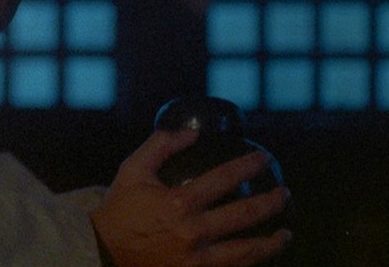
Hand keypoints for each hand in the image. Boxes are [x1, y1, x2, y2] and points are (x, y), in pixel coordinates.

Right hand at [91, 130, 291, 266]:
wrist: (103, 251)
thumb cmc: (119, 209)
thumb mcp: (133, 170)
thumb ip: (160, 146)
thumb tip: (190, 133)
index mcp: (179, 203)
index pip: (224, 179)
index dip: (248, 165)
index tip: (264, 159)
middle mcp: (193, 233)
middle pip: (245, 216)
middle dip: (271, 202)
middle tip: (284, 194)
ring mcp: (196, 261)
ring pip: (247, 253)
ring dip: (272, 242)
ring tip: (285, 233)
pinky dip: (250, 264)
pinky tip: (259, 256)